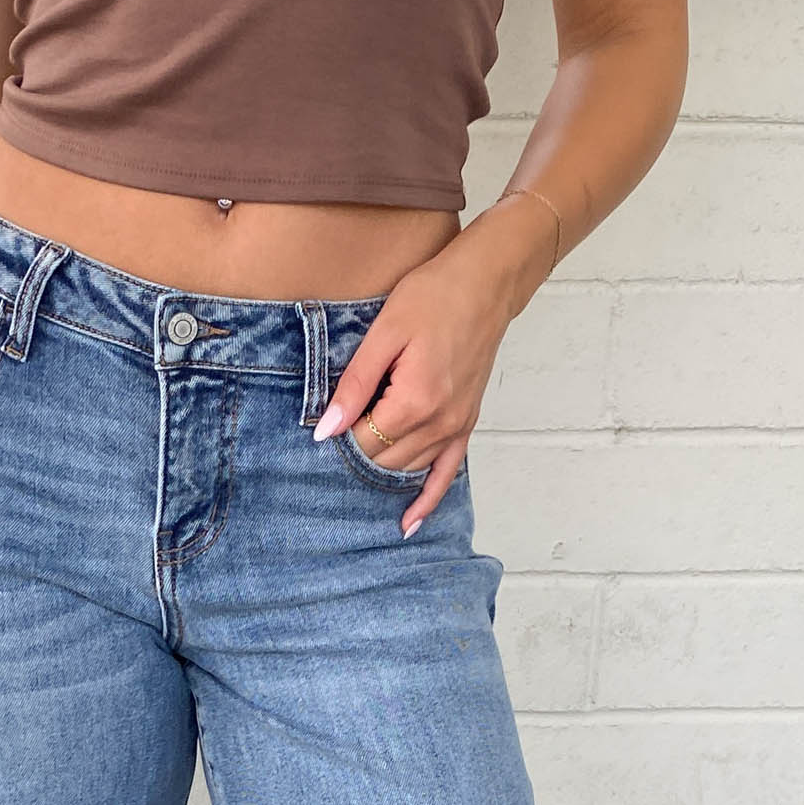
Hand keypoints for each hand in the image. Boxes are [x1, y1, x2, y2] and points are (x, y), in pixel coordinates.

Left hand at [311, 195, 554, 536]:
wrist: (486, 282)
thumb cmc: (434, 295)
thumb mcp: (384, 332)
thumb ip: (354, 385)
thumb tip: (325, 430)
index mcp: (414, 401)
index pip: (364, 443)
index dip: (338, 443)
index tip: (316, 438)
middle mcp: (439, 422)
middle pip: (384, 462)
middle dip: (355, 460)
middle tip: (325, 459)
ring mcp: (456, 426)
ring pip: (409, 470)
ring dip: (382, 477)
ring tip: (350, 487)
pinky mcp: (466, 424)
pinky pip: (446, 473)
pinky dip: (427, 499)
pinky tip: (408, 522)